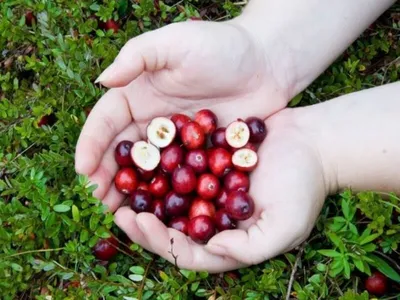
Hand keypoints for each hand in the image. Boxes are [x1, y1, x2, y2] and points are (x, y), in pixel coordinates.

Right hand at [75, 20, 290, 212]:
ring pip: (148, 171)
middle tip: (97, 201)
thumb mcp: (175, 42)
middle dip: (107, 176)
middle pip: (123, 153)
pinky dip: (167, 196)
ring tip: (120, 214)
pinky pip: (179, 178)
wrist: (267, 63)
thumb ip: (138, 57)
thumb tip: (103, 80)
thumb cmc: (221, 46)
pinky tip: (159, 213)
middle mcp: (153, 121)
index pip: (107, 122)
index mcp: (138, 96)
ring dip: (133, 192)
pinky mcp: (200, 155)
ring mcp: (177, 142)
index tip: (82, 170)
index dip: (91, 145)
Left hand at [113, 108, 327, 271]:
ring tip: (119, 188)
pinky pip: (180, 170)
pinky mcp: (208, 166)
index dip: (161, 242)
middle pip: (171, 229)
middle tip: (116, 211)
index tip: (138, 224)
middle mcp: (214, 220)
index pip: (188, 252)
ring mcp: (209, 192)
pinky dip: (161, 169)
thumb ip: (250, 248)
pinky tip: (141, 157)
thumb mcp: (286, 226)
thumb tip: (212, 250)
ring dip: (144, 198)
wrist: (312, 144)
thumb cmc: (304, 187)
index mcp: (228, 241)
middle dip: (143, 224)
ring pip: (170, 201)